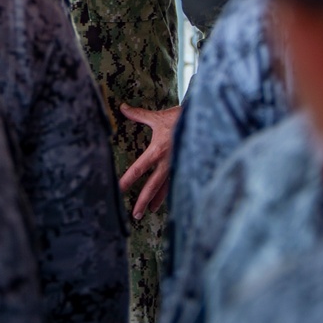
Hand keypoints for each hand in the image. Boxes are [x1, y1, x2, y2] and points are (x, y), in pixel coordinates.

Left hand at [118, 104, 180, 220]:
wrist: (204, 120)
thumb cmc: (180, 118)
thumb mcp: (158, 117)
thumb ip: (139, 115)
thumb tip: (123, 108)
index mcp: (157, 151)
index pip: (138, 169)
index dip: (127, 180)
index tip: (118, 190)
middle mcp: (167, 162)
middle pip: (152, 186)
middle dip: (143, 201)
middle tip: (135, 215)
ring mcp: (177, 166)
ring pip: (165, 188)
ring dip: (156, 200)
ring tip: (150, 211)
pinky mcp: (185, 166)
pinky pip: (176, 182)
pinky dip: (170, 192)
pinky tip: (166, 199)